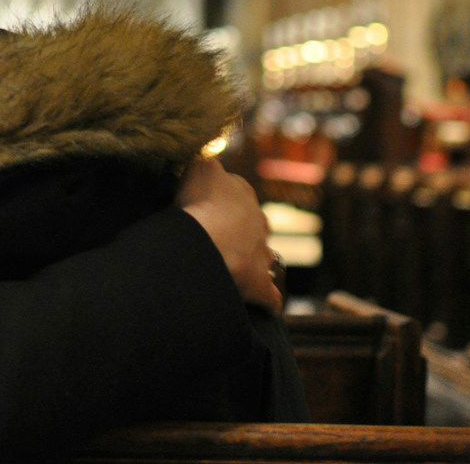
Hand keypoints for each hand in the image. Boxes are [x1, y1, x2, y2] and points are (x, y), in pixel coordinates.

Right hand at [176, 158, 281, 312]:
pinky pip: (270, 295)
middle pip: (254, 223)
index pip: (237, 191)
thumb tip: (205, 163)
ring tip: (234, 269)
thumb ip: (205, 164)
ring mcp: (261, 253)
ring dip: (254, 261)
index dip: (222, 199)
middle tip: (217, 239)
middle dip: (241, 230)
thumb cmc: (199, 202)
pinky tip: (264, 306)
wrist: (206, 241)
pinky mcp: (259, 284)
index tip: (206, 206)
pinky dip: (268, 300)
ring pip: (265, 256)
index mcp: (242, 192)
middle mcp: (257, 220)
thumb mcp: (199, 168)